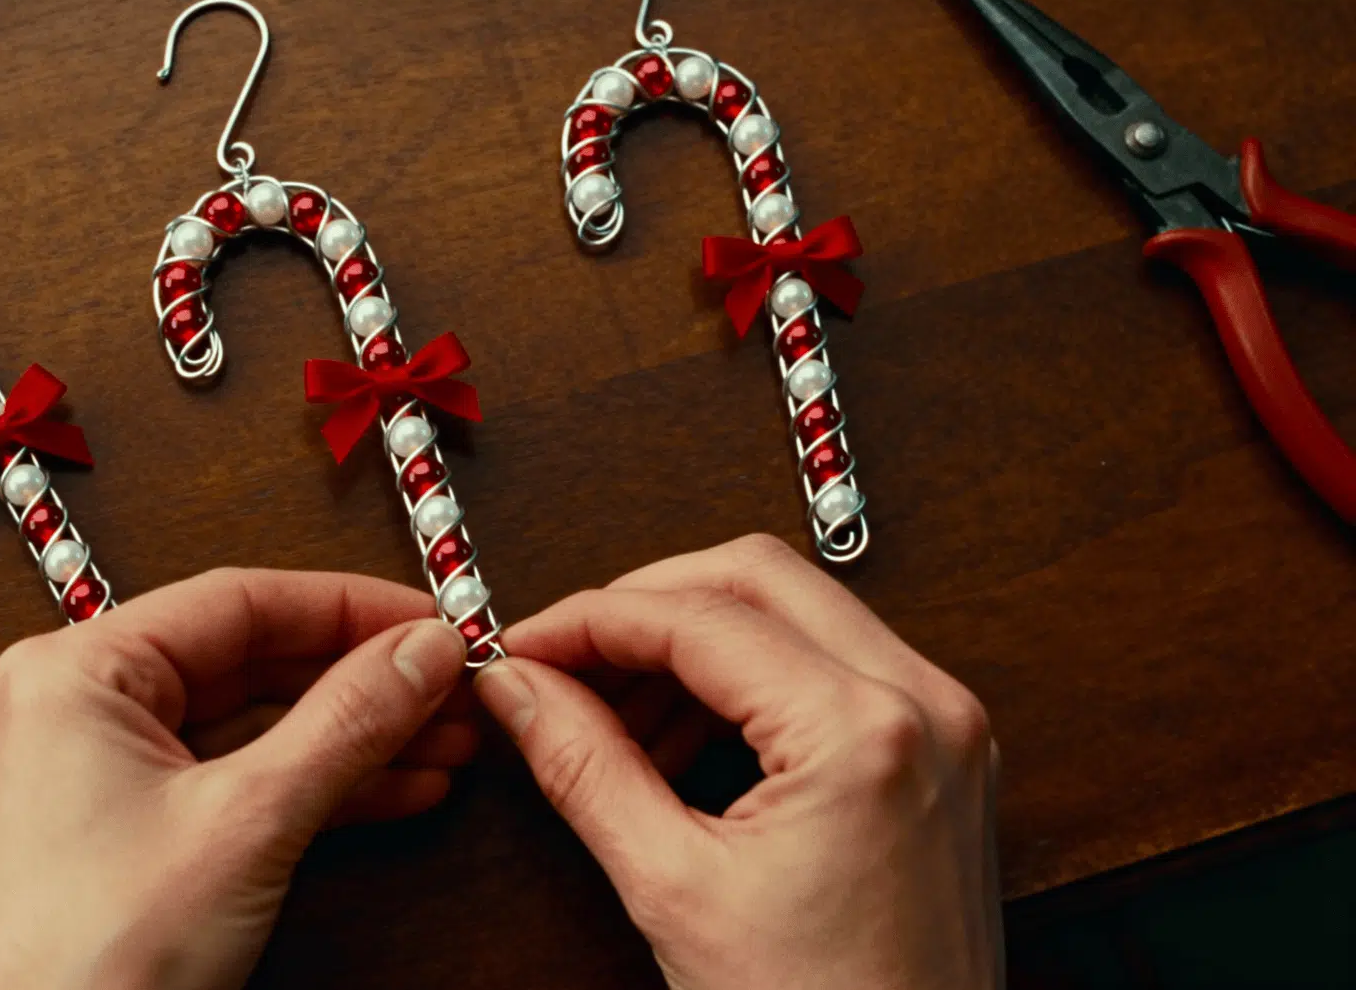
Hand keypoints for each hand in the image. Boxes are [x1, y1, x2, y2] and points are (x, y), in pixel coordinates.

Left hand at [0, 568, 472, 989]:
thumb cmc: (90, 965)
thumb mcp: (249, 824)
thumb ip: (348, 723)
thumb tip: (421, 652)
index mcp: (69, 673)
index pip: (236, 602)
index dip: (348, 607)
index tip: (429, 623)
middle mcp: (63, 708)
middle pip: (242, 662)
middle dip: (357, 681)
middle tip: (447, 689)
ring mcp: (78, 774)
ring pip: (239, 727)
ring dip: (343, 737)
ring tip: (441, 744)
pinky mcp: (104, 835)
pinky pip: (217, 781)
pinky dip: (299, 785)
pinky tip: (387, 791)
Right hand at [475, 535, 1002, 989]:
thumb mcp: (673, 889)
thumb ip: (585, 767)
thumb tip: (520, 689)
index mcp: (864, 731)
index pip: (698, 617)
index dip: (591, 621)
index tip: (525, 647)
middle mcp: (925, 704)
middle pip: (755, 576)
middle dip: (643, 608)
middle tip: (565, 660)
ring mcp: (944, 725)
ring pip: (795, 611)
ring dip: (692, 645)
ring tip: (612, 718)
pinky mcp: (941, 753)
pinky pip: (830, 666)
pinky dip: (745, 683)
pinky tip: (679, 741)